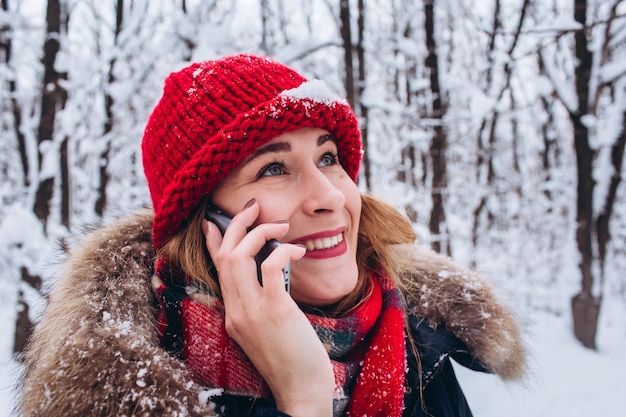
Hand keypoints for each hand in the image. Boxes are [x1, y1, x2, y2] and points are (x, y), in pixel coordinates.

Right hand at [203, 200, 333, 416]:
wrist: (301, 391)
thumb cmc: (292, 361)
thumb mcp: (267, 331)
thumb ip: (261, 306)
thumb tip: (270, 276)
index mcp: (233, 315)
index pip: (218, 270)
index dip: (214, 242)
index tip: (215, 221)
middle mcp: (236, 310)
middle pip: (225, 255)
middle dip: (236, 225)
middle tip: (254, 207)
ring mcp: (252, 310)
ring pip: (239, 255)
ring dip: (258, 232)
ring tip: (279, 224)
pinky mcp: (274, 309)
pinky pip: (269, 265)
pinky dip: (282, 250)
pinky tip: (298, 250)